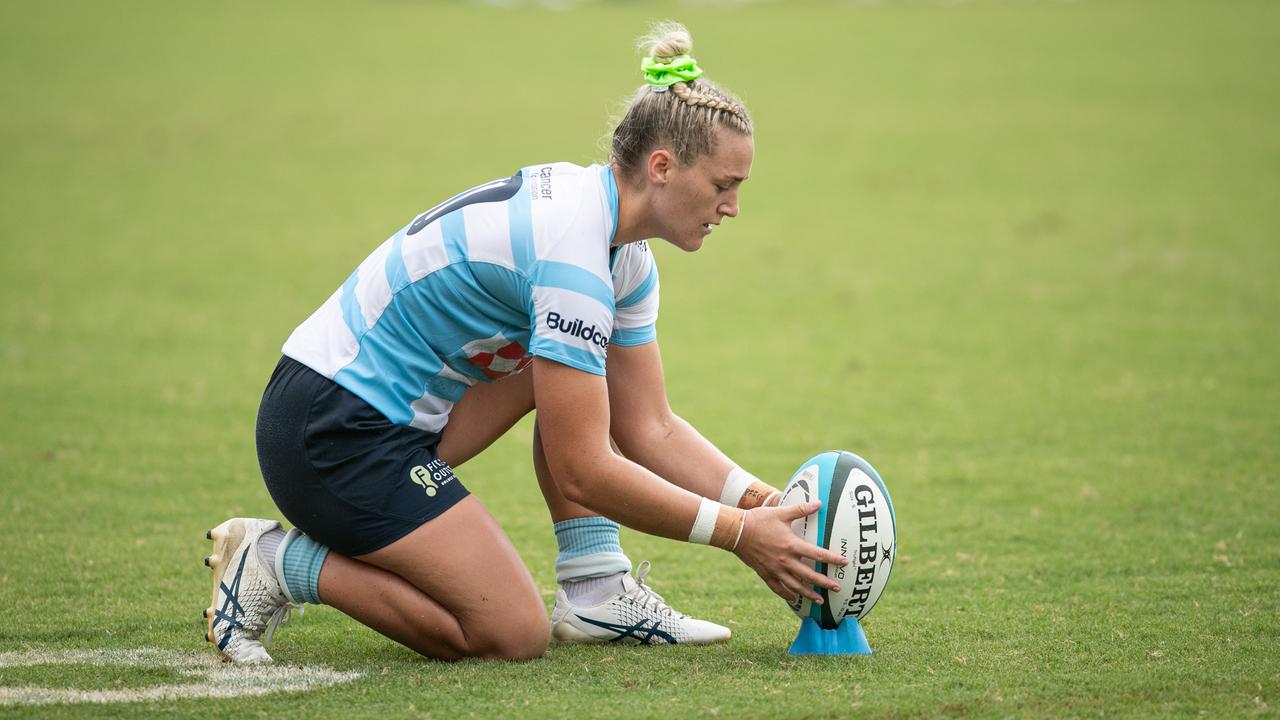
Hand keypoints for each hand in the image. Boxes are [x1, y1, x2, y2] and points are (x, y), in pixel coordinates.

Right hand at [732, 501, 847, 603]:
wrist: (736, 532)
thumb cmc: (758, 520)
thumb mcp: (781, 512)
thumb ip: (801, 509)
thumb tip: (819, 503)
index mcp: (792, 545)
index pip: (818, 555)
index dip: (833, 559)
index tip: (844, 563)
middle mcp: (785, 561)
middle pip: (810, 576)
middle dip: (825, 583)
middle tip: (837, 588)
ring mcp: (775, 570)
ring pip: (795, 586)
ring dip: (809, 594)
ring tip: (819, 600)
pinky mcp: (765, 574)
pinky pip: (778, 588)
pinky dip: (787, 595)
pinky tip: (794, 599)